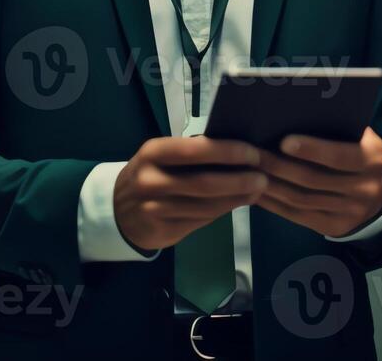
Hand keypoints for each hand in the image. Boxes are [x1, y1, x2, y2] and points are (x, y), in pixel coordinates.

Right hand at [112, 136, 267, 253]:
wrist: (118, 211)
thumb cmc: (149, 175)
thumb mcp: (161, 157)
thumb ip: (192, 155)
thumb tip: (239, 150)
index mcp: (153, 153)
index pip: (195, 150)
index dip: (227, 151)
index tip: (253, 153)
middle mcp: (151, 181)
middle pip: (204, 182)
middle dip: (239, 180)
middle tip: (263, 177)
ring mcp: (155, 209)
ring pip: (206, 206)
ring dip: (237, 198)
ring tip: (257, 190)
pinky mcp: (163, 231)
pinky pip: (201, 220)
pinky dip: (223, 212)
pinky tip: (237, 204)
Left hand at [255, 127, 381, 237]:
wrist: (377, 195)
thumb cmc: (357, 153)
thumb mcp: (358, 138)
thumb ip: (334, 129)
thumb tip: (290, 116)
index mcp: (371, 159)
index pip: (339, 156)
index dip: (312, 150)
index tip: (283, 141)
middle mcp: (365, 188)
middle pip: (314, 180)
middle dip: (280, 167)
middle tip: (253, 155)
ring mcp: (351, 212)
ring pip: (302, 200)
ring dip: (272, 186)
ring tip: (249, 172)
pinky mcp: (335, 228)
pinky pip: (299, 216)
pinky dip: (274, 204)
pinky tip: (256, 192)